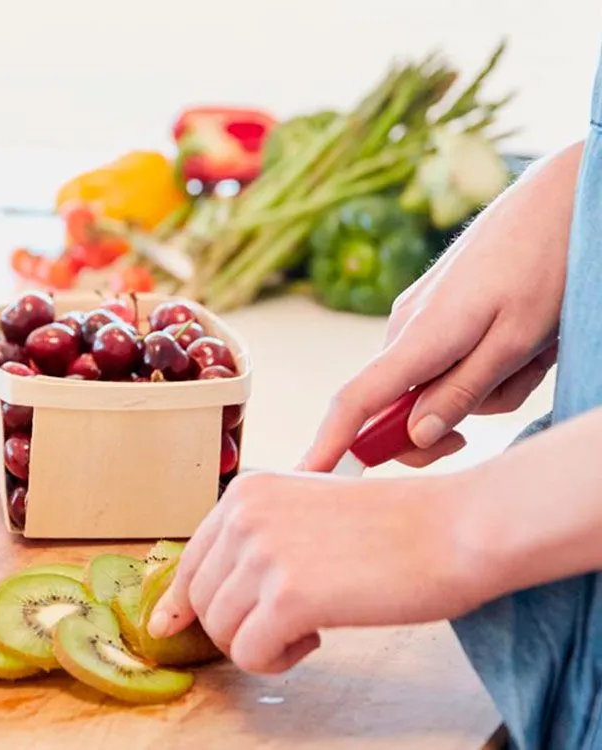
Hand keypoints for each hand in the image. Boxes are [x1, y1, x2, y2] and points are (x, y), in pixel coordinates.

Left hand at [145, 471, 486, 674]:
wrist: (454, 529)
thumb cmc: (394, 527)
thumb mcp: (307, 510)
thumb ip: (259, 539)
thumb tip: (205, 592)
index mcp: (247, 491)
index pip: (190, 557)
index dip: (179, 599)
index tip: (170, 623)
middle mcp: (245, 515)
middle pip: (200, 598)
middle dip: (233, 626)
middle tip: (282, 628)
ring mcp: (263, 554)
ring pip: (221, 630)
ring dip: (259, 644)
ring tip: (307, 629)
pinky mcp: (287, 596)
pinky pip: (249, 653)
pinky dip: (277, 660)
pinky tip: (315, 638)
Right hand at [300, 142, 580, 471]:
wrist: (555, 200)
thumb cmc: (545, 266)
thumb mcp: (519, 342)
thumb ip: (464, 392)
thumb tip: (415, 437)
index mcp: (421, 336)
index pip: (357, 401)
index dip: (328, 444)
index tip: (306, 478)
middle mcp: (404, 327)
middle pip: (395, 406)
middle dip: (438, 425)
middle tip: (487, 425)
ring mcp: (415, 316)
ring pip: (429, 385)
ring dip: (479, 390)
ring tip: (531, 356)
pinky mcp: (432, 309)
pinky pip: (441, 360)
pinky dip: (477, 367)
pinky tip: (521, 342)